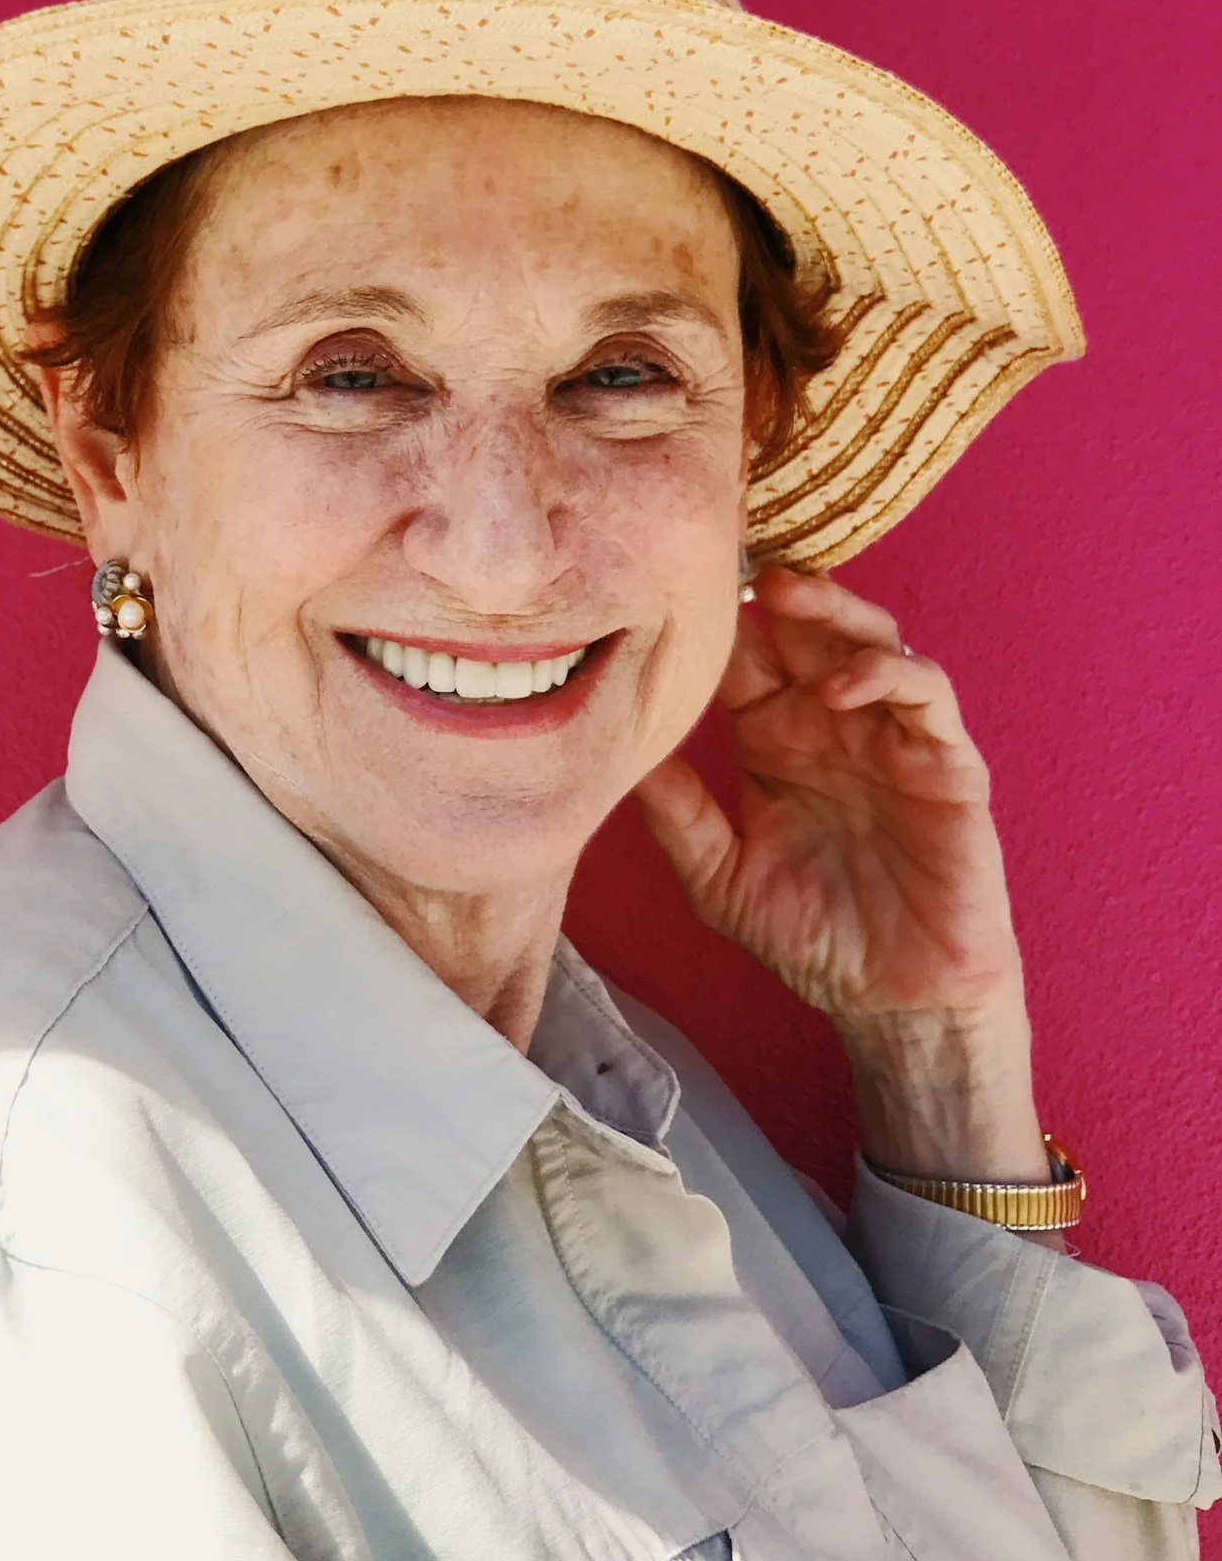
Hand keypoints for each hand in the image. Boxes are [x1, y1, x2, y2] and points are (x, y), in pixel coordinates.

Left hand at [634, 567, 1051, 1184]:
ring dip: (834, 610)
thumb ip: (675, 812)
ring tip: (788, 595)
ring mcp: (893, 738)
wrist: (891, 1001)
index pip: (747, 657)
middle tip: (736, 559)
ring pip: (872, 639)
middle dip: (778, 588)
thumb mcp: (719, 876)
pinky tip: (843, 687)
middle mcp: (833, 725)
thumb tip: (613, 751)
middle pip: (809, 629)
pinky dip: (889, 675)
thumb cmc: (811, 937)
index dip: (719, 619)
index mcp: (775, 740)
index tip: (676, 578)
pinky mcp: (947, 764)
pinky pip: (926, 696)